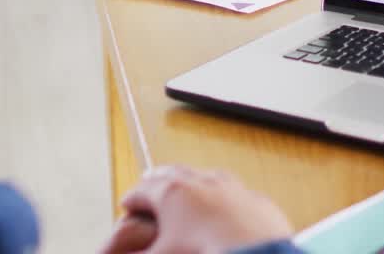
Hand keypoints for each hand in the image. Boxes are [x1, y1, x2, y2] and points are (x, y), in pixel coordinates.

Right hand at [107, 165, 292, 253]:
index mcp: (172, 193)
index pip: (141, 191)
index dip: (131, 201)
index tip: (127, 206)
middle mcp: (203, 183)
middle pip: (172, 174)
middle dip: (157, 181)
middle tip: (148, 186)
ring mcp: (233, 189)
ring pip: (205, 177)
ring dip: (191, 183)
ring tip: (184, 190)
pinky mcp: (257, 202)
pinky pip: (236, 193)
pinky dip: (224, 198)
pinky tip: (225, 209)